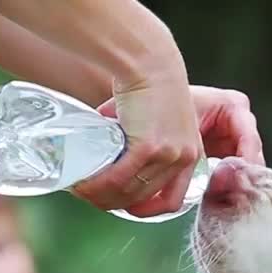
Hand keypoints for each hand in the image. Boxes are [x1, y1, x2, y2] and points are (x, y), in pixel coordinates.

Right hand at [73, 80, 262, 217]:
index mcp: (190, 156)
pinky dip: (98, 185)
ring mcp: (168, 155)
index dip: (145, 210)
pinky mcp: (150, 146)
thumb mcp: (155, 122)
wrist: (150, 62)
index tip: (122, 205)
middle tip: (91, 197)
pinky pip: (120, 177)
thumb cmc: (149, 85)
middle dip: (113, 203)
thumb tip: (108, 156)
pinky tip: (82, 184)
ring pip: (130, 192)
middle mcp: (183, 159)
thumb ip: (140, 143)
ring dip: (101, 197)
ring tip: (81, 190)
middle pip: (145, 200)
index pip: (172, 201)